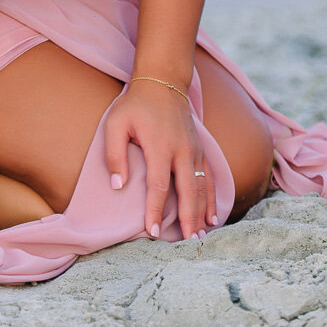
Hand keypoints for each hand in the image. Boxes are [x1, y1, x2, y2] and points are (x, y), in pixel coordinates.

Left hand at [104, 78, 211, 239]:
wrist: (163, 82)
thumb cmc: (135, 105)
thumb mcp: (116, 124)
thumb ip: (114, 155)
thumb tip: (117, 185)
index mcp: (159, 146)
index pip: (158, 186)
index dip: (156, 210)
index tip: (152, 232)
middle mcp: (182, 151)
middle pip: (187, 191)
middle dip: (187, 219)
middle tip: (187, 244)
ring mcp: (194, 151)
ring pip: (201, 187)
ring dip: (202, 213)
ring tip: (200, 237)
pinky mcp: (200, 150)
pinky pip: (209, 178)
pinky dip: (212, 199)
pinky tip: (212, 217)